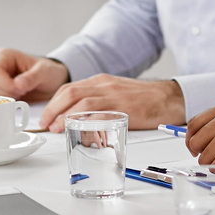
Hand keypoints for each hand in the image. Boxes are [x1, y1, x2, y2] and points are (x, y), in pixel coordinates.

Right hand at [0, 48, 67, 99]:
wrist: (50, 83)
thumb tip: (17, 84)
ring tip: (17, 97)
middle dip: (4, 94)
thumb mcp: (45, 72)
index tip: (20, 90)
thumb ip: (32, 77)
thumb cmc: (47, 72)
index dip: (4, 84)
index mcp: (4, 56)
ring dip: (0, 101)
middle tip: (22, 94)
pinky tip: (1, 107)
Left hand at [38, 74, 184, 130]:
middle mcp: (104, 86)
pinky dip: (86, 124)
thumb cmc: (144, 98)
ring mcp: (113, 96)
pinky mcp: (123, 109)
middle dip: (53, 109)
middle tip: (46, 124)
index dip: (54, 102)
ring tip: (57, 129)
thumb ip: (98, 99)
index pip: (69, 88)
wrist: (168, 98)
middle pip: (70, 93)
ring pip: (81, 103)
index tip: (47, 115)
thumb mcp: (116, 92)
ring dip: (64, 117)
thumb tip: (78, 115)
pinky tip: (79, 132)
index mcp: (101, 81)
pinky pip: (100, 116)